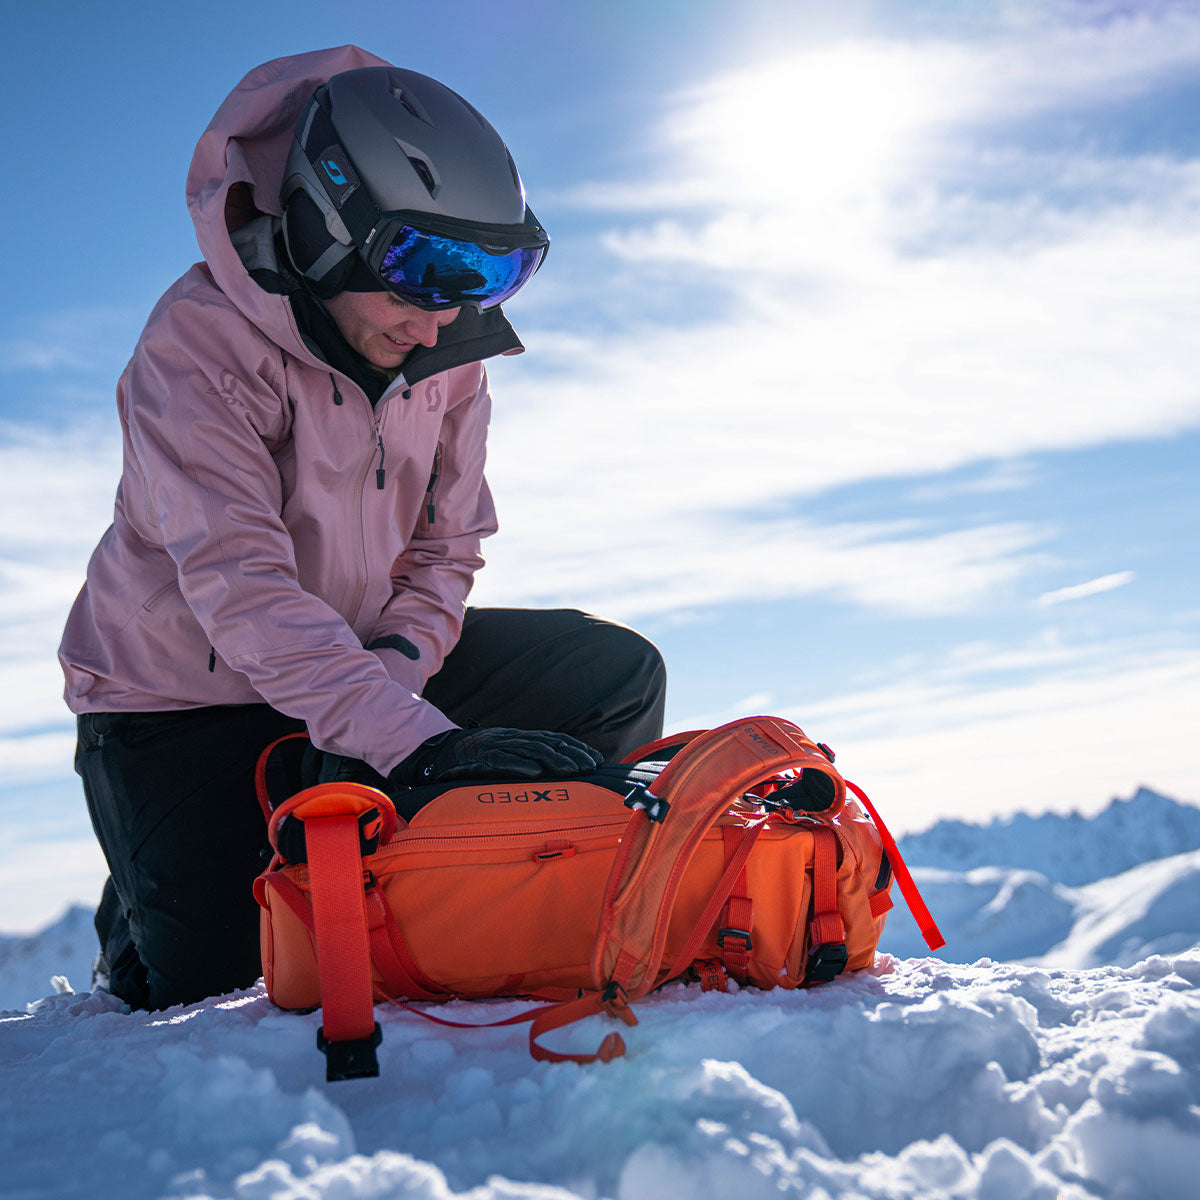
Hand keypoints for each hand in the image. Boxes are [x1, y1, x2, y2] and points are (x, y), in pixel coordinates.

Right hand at [390, 727, 602, 784]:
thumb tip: (556, 775)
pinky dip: (519, 765)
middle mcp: (510, 738)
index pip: (554, 739)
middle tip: (591, 767)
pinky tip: (536, 772)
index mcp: (518, 738)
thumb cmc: (473, 761)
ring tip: (573, 770)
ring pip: (529, 749)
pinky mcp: (478, 758)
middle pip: (547, 743)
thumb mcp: (504, 757)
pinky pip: (500, 760)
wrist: (436, 754)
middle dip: (572, 754)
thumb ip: (526, 761)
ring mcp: (495, 746)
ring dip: (554, 760)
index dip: (576, 747)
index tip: (596, 760)